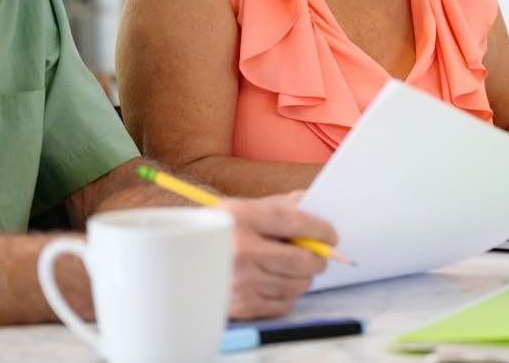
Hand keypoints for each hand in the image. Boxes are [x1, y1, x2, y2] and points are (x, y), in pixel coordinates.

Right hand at [218, 191, 336, 319]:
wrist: (177, 262)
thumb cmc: (216, 232)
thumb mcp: (240, 209)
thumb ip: (278, 205)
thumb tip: (312, 202)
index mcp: (239, 217)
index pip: (294, 221)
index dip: (320, 229)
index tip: (331, 234)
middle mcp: (239, 249)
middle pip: (301, 259)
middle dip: (319, 257)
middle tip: (320, 255)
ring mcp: (240, 281)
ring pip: (296, 284)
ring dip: (305, 277)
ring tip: (298, 267)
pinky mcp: (241, 306)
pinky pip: (283, 304)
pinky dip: (289, 294)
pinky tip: (280, 282)